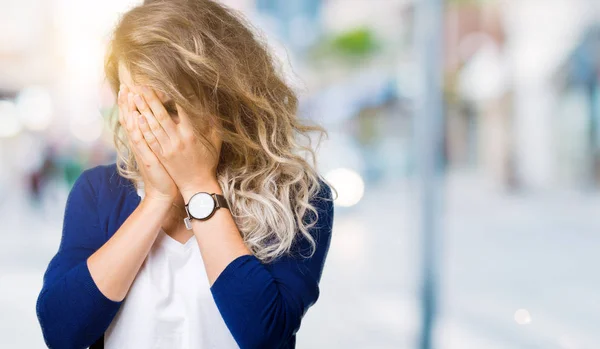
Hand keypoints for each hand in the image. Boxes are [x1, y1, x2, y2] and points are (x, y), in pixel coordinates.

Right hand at [118, 84, 178, 204]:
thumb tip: (169, 122)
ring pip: (133, 127)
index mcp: (145, 141)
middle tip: (125, 85)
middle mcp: (141, 144)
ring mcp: (143, 151)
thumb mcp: (162, 152)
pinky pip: (141, 142)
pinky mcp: (147, 159)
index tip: (132, 87)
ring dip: (130, 110)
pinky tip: (136, 118)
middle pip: (131, 118)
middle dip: (128, 102)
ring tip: (127, 94)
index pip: (136, 117)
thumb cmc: (167, 172)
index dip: (132, 103)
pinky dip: (138, 130)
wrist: (164, 193)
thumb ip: (162, 137)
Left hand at [132, 86, 221, 200]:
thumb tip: (211, 110)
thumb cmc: (208, 163)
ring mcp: (167, 148)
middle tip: (142, 85)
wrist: (197, 185)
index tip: (169, 84)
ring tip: (135, 96)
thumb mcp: (215, 143)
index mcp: (191, 135)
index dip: (175, 96)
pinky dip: (142, 127)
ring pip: (152, 125)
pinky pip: (149, 139)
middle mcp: (177, 140)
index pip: (182, 110)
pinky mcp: (160, 155)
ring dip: (143, 110)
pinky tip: (136, 117)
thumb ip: (213, 126)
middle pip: (161, 115)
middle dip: (151, 99)